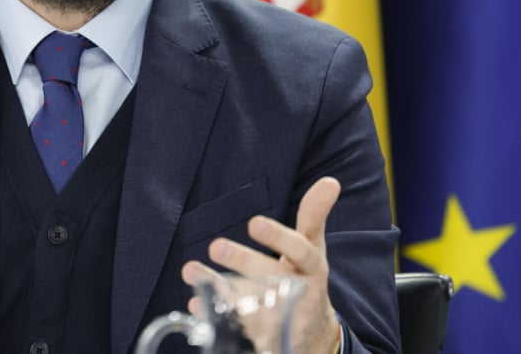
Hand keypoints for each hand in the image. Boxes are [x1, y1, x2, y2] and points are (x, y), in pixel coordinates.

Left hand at [181, 177, 342, 353]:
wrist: (313, 335)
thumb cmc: (307, 278)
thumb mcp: (314, 248)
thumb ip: (314, 215)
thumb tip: (329, 182)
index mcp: (313, 268)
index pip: (300, 251)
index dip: (279, 238)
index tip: (255, 223)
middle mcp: (299, 294)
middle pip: (271, 277)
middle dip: (244, 262)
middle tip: (217, 246)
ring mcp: (280, 319)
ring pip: (248, 302)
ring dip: (218, 287)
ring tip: (190, 270)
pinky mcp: (263, 337)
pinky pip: (236, 326)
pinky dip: (214, 314)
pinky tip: (196, 302)